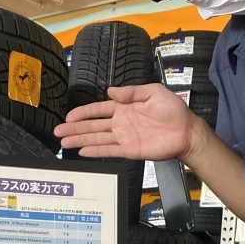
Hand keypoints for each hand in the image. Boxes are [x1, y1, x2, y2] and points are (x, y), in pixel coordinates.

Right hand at [54, 83, 202, 161]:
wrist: (186, 131)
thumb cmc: (173, 111)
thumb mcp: (154, 92)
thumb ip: (132, 92)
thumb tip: (111, 91)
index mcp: (124, 107)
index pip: (98, 109)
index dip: (83, 113)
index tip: (69, 115)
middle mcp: (121, 123)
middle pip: (93, 126)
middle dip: (75, 128)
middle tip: (58, 131)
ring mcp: (124, 137)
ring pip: (97, 139)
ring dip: (80, 140)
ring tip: (64, 142)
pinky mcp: (129, 150)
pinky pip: (109, 151)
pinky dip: (96, 152)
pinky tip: (83, 152)